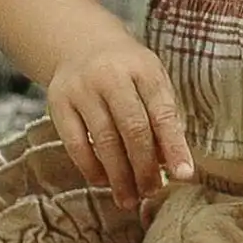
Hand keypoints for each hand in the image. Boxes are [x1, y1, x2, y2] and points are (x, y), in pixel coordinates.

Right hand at [45, 36, 195, 209]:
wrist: (82, 45)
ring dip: (119, 175)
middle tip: (152, 192)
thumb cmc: (128, 71)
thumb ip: (162, 116)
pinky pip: (75, 144)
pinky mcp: (58, 103)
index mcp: (144, 69)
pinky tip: (103, 182)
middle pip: (133, 129)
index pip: (163, 113)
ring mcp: (82, 89)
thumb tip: (168, 164)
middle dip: (145, 167)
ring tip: (129, 198)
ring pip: (104, 140)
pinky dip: (91, 167)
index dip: (174, 146)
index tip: (184, 174)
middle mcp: (112, 76)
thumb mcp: (152, 81)